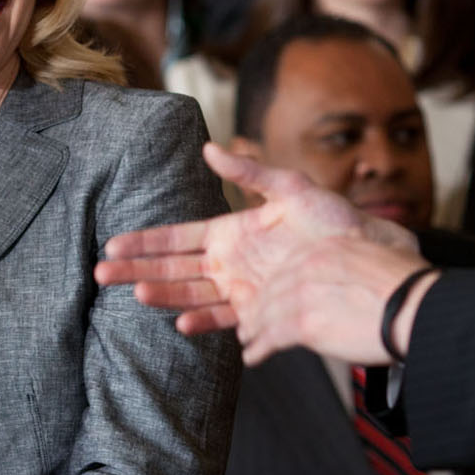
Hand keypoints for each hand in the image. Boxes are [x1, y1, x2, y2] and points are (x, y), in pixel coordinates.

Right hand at [97, 142, 433, 364]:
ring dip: (164, 296)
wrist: (372, 262)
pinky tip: (185, 325)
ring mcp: (244, 293)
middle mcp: (231, 265)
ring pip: (193, 297)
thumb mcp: (294, 189)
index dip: (146, 241)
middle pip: (174, 269)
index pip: (178, 237)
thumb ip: (250, 173)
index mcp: (231, 233)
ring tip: (136, 295)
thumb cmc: (337, 223)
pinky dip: (206, 325)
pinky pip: (228, 323)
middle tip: (102, 273)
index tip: (114, 244)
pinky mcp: (264, 317)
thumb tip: (211, 149)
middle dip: (138, 271)